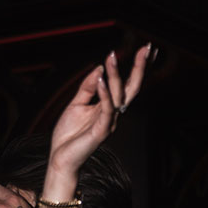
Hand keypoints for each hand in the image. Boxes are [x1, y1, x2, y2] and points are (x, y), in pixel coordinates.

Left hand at [46, 45, 150, 179]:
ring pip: (118, 95)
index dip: (138, 68)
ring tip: (112, 57)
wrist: (60, 159)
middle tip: (146, 48)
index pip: (127, 85)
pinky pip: (106, 109)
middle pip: (131, 88)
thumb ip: (88, 87)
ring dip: (116, 75)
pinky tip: (102, 79)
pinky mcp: (101, 131)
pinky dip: (104, 93)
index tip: (146, 49)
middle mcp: (113, 114)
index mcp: (109, 107)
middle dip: (140, 68)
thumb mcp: (76, 104)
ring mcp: (109, 122)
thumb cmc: (69, 135)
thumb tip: (99, 68)